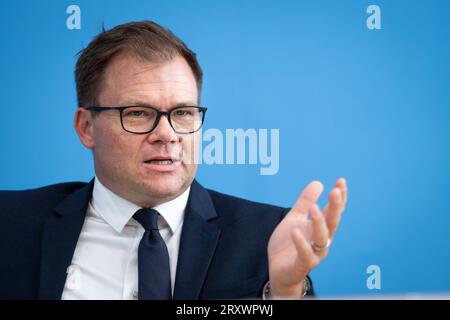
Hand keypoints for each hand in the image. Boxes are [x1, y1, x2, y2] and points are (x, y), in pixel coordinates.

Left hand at [267, 178, 347, 297]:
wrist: (278, 270)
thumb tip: (318, 183)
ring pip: (322, 238)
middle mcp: (322, 240)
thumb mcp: (295, 218)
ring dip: (319, 223)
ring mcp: (314, 253)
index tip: (341, 181)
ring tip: (314, 207)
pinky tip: (295, 231)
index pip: (334, 211)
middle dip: (335, 207)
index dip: (339, 197)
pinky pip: (305, 254)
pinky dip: (301, 242)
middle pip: (332, 222)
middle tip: (335, 191)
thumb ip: (305, 202)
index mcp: (321, 228)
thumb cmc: (289, 244)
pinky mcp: (302, 265)